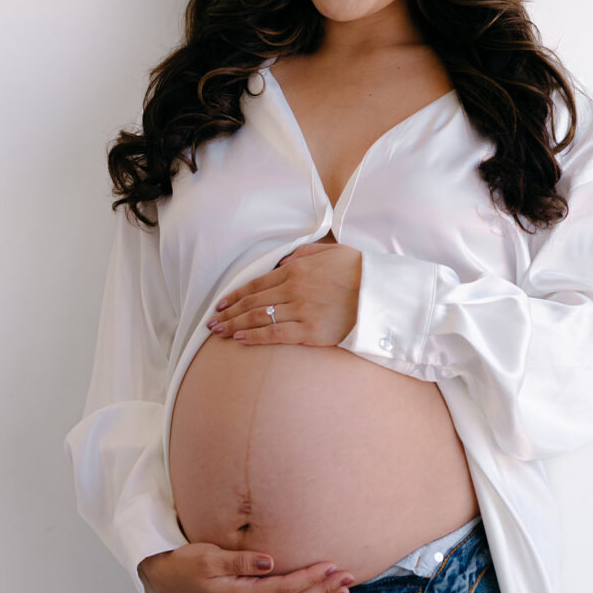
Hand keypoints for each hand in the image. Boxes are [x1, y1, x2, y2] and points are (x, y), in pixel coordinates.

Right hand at [138, 543, 355, 592]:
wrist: (164, 581)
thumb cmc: (184, 564)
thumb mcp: (208, 556)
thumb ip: (240, 560)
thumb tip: (270, 561)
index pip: (285, 589)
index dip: (310, 578)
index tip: (332, 565)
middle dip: (323, 591)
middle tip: (349, 577)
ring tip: (343, 589)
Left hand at [206, 242, 361, 345]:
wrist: (380, 294)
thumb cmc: (359, 272)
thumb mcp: (330, 252)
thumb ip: (304, 254)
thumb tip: (283, 261)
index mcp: (296, 268)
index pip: (257, 283)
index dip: (236, 295)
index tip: (221, 303)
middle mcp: (293, 288)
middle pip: (252, 302)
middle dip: (229, 312)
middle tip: (211, 321)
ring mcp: (300, 310)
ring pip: (258, 317)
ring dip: (234, 325)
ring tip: (218, 331)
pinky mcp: (309, 330)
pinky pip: (274, 334)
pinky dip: (254, 336)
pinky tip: (239, 339)